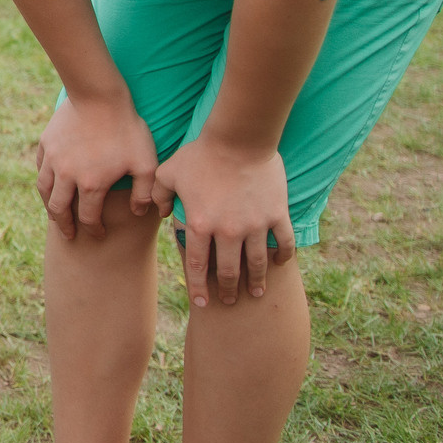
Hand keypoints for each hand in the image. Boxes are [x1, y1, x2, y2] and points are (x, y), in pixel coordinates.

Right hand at [33, 92, 159, 241]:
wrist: (99, 95)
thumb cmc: (127, 129)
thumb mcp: (146, 162)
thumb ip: (144, 191)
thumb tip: (138, 212)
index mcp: (90, 184)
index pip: (88, 217)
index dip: (93, 229)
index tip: (98, 233)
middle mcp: (66, 176)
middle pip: (58, 209)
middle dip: (64, 225)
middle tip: (68, 234)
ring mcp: (53, 159)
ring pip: (44, 190)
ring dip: (48, 205)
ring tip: (54, 213)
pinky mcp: (46, 143)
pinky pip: (40, 168)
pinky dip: (44, 180)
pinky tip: (50, 182)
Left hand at [154, 136, 294, 306]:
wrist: (239, 139)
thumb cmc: (200, 154)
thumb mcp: (168, 172)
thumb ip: (158, 194)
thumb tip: (159, 213)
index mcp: (200, 225)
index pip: (197, 265)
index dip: (198, 287)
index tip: (201, 303)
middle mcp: (228, 231)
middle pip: (229, 270)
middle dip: (228, 290)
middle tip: (228, 301)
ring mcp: (255, 225)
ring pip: (257, 263)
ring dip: (256, 280)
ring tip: (256, 291)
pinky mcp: (277, 215)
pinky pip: (284, 243)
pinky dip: (283, 256)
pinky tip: (279, 262)